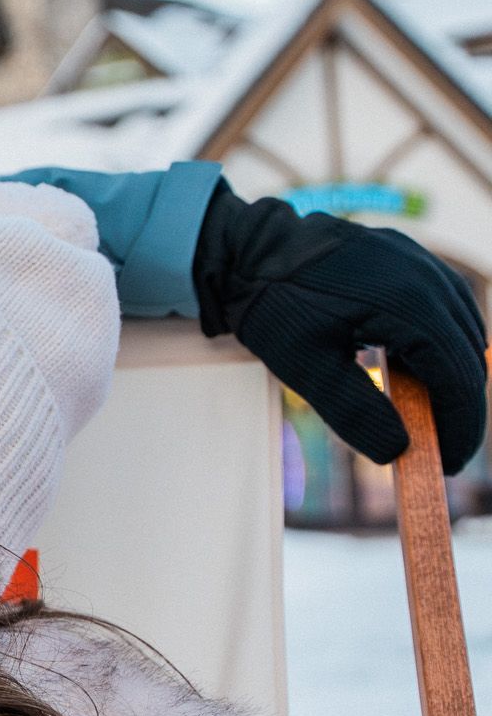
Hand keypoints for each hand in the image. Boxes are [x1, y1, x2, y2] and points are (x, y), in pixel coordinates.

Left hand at [194, 186, 487, 472]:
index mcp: (408, 302)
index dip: (460, 426)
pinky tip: (416, 369)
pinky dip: (443, 344)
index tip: (449, 465)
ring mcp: (422, 262)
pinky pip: (448, 308)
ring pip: (466, 331)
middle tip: (443, 452)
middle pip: (470, 356)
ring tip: (429, 417)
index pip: (457, 376)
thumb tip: (399, 452)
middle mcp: (426, 277)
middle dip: (461, 408)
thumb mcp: (306, 367)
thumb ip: (355, 410)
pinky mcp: (412, 258)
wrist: (246, 250)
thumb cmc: (273, 306)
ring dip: (455, 375)